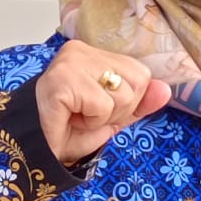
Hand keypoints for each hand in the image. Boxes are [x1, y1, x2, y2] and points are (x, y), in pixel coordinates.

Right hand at [35, 40, 171, 165]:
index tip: (96, 110)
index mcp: (92, 53)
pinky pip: (102, 105)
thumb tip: (166, 90)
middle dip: (119, 110)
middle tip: (87, 116)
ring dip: (103, 118)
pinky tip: (70, 119)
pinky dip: (91, 122)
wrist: (34, 151)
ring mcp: (70, 62)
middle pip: (138, 81)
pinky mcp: (62, 80)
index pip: (140, 72)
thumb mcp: (111, 118)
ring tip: (77, 117)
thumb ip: (138, 103)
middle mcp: (80, 50)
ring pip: (123, 94)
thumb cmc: (66, 131)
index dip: (127, 101)